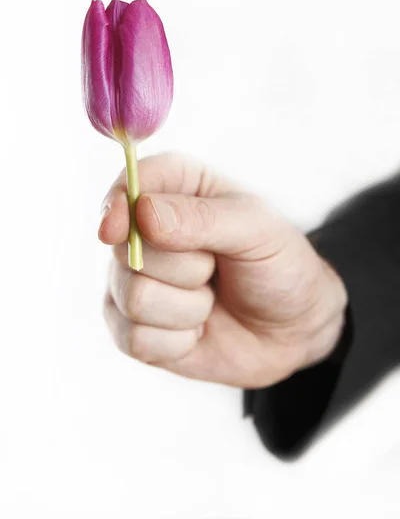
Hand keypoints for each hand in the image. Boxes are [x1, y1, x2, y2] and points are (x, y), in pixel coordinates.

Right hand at [100, 153, 347, 387]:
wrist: (294, 331)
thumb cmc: (279, 267)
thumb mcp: (258, 231)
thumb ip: (204, 218)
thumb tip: (144, 214)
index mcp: (178, 189)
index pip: (129, 182)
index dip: (117, 204)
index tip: (116, 229)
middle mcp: (147, 232)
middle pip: (124, 248)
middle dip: (183, 268)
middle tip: (216, 269)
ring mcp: (135, 280)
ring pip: (132, 297)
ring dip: (187, 308)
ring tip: (211, 300)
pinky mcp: (133, 327)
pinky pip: (133, 338)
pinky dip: (177, 341)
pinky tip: (198, 330)